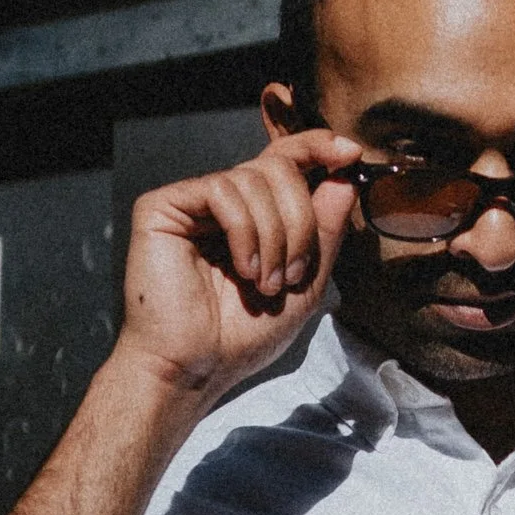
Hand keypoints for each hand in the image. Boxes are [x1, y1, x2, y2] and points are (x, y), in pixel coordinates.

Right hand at [117, 129, 365, 403]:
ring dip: (274, 237)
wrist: (195, 367)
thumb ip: (326, 229)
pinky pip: (222, 190)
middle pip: (279, 166)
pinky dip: (245, 232)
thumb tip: (346, 176)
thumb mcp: (306, 282)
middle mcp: (223, 201)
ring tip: (265, 283)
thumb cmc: (242, 335)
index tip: (351, 153)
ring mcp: (192, 201)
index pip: (286, 160)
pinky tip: (242, 269)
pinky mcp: (163, 206)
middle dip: (301, 221)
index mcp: (255, 214)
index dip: (317, 147)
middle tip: (293, 274)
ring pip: (255, 178)